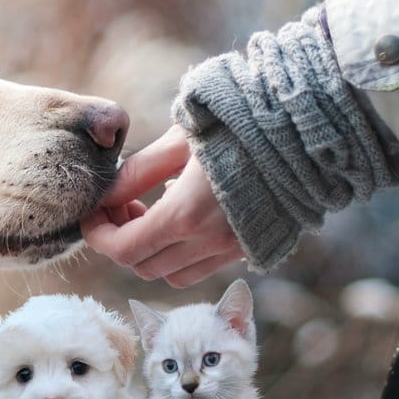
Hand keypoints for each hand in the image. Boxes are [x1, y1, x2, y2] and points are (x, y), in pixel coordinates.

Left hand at [82, 125, 244, 286]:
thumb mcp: (179, 140)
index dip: (98, 235)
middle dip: (120, 241)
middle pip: (142, 267)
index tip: (92, 214)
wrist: (306, 131)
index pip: (123, 249)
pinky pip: (201, 267)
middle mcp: (209, 242)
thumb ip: (137, 172)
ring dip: (150, 251)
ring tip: (149, 211)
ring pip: (172, 275)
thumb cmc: (238, 124)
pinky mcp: (250, 248)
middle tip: (121, 205)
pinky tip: (183, 215)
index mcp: (186, 215)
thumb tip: (105, 195)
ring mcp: (232, 249)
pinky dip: (180, 253)